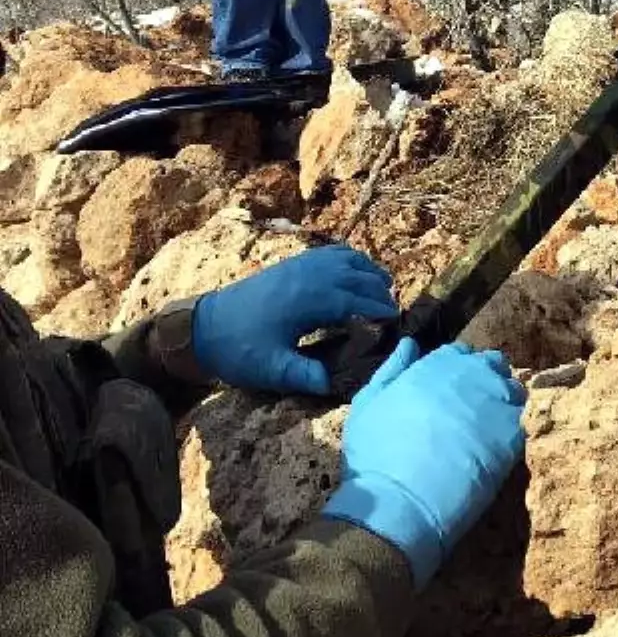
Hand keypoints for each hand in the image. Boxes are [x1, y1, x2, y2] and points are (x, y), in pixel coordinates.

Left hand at [191, 245, 397, 394]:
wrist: (203, 327)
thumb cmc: (239, 350)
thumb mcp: (272, 369)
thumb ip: (304, 375)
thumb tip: (334, 384)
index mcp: (308, 300)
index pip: (355, 299)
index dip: (377, 309)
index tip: (395, 320)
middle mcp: (308, 276)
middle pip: (356, 276)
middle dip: (378, 289)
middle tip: (394, 308)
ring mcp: (300, 265)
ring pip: (346, 259)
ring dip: (367, 270)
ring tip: (384, 286)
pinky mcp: (291, 263)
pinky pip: (330, 252)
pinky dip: (349, 257)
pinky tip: (355, 268)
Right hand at [323, 339, 526, 588]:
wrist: (401, 502)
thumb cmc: (376, 453)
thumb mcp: (368, 403)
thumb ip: (392, 368)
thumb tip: (410, 344)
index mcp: (438, 364)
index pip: (461, 353)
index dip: (457, 371)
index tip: (452, 390)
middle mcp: (473, 375)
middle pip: (492, 366)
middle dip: (485, 379)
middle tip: (473, 408)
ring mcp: (497, 403)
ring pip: (513, 390)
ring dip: (503, 402)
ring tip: (488, 429)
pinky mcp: (514, 435)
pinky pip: (524, 422)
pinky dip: (513, 431)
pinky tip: (497, 450)